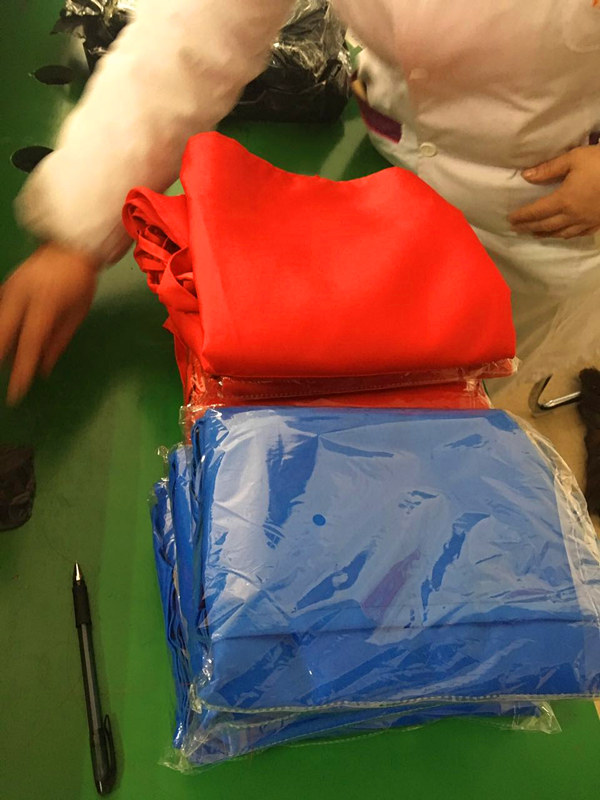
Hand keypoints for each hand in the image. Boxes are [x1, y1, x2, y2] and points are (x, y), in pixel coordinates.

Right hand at [0, 243, 99, 404]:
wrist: (69, 244)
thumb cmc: (80, 282)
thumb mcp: (77, 313)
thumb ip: (58, 342)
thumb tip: (42, 369)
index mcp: (45, 303)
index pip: (30, 343)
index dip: (22, 370)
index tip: (16, 392)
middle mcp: (21, 295)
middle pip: (2, 332)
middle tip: (1, 385)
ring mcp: (9, 288)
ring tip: (2, 364)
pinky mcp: (4, 286)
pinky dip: (0, 330)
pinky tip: (4, 347)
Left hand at [509, 146, 599, 238]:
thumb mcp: (575, 158)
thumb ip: (549, 169)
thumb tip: (525, 176)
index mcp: (564, 200)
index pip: (536, 212)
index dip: (522, 216)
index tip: (510, 220)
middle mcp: (573, 215)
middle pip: (546, 225)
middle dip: (530, 227)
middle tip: (517, 229)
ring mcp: (588, 221)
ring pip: (562, 233)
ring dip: (546, 234)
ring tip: (536, 234)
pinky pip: (579, 233)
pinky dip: (566, 235)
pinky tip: (564, 234)